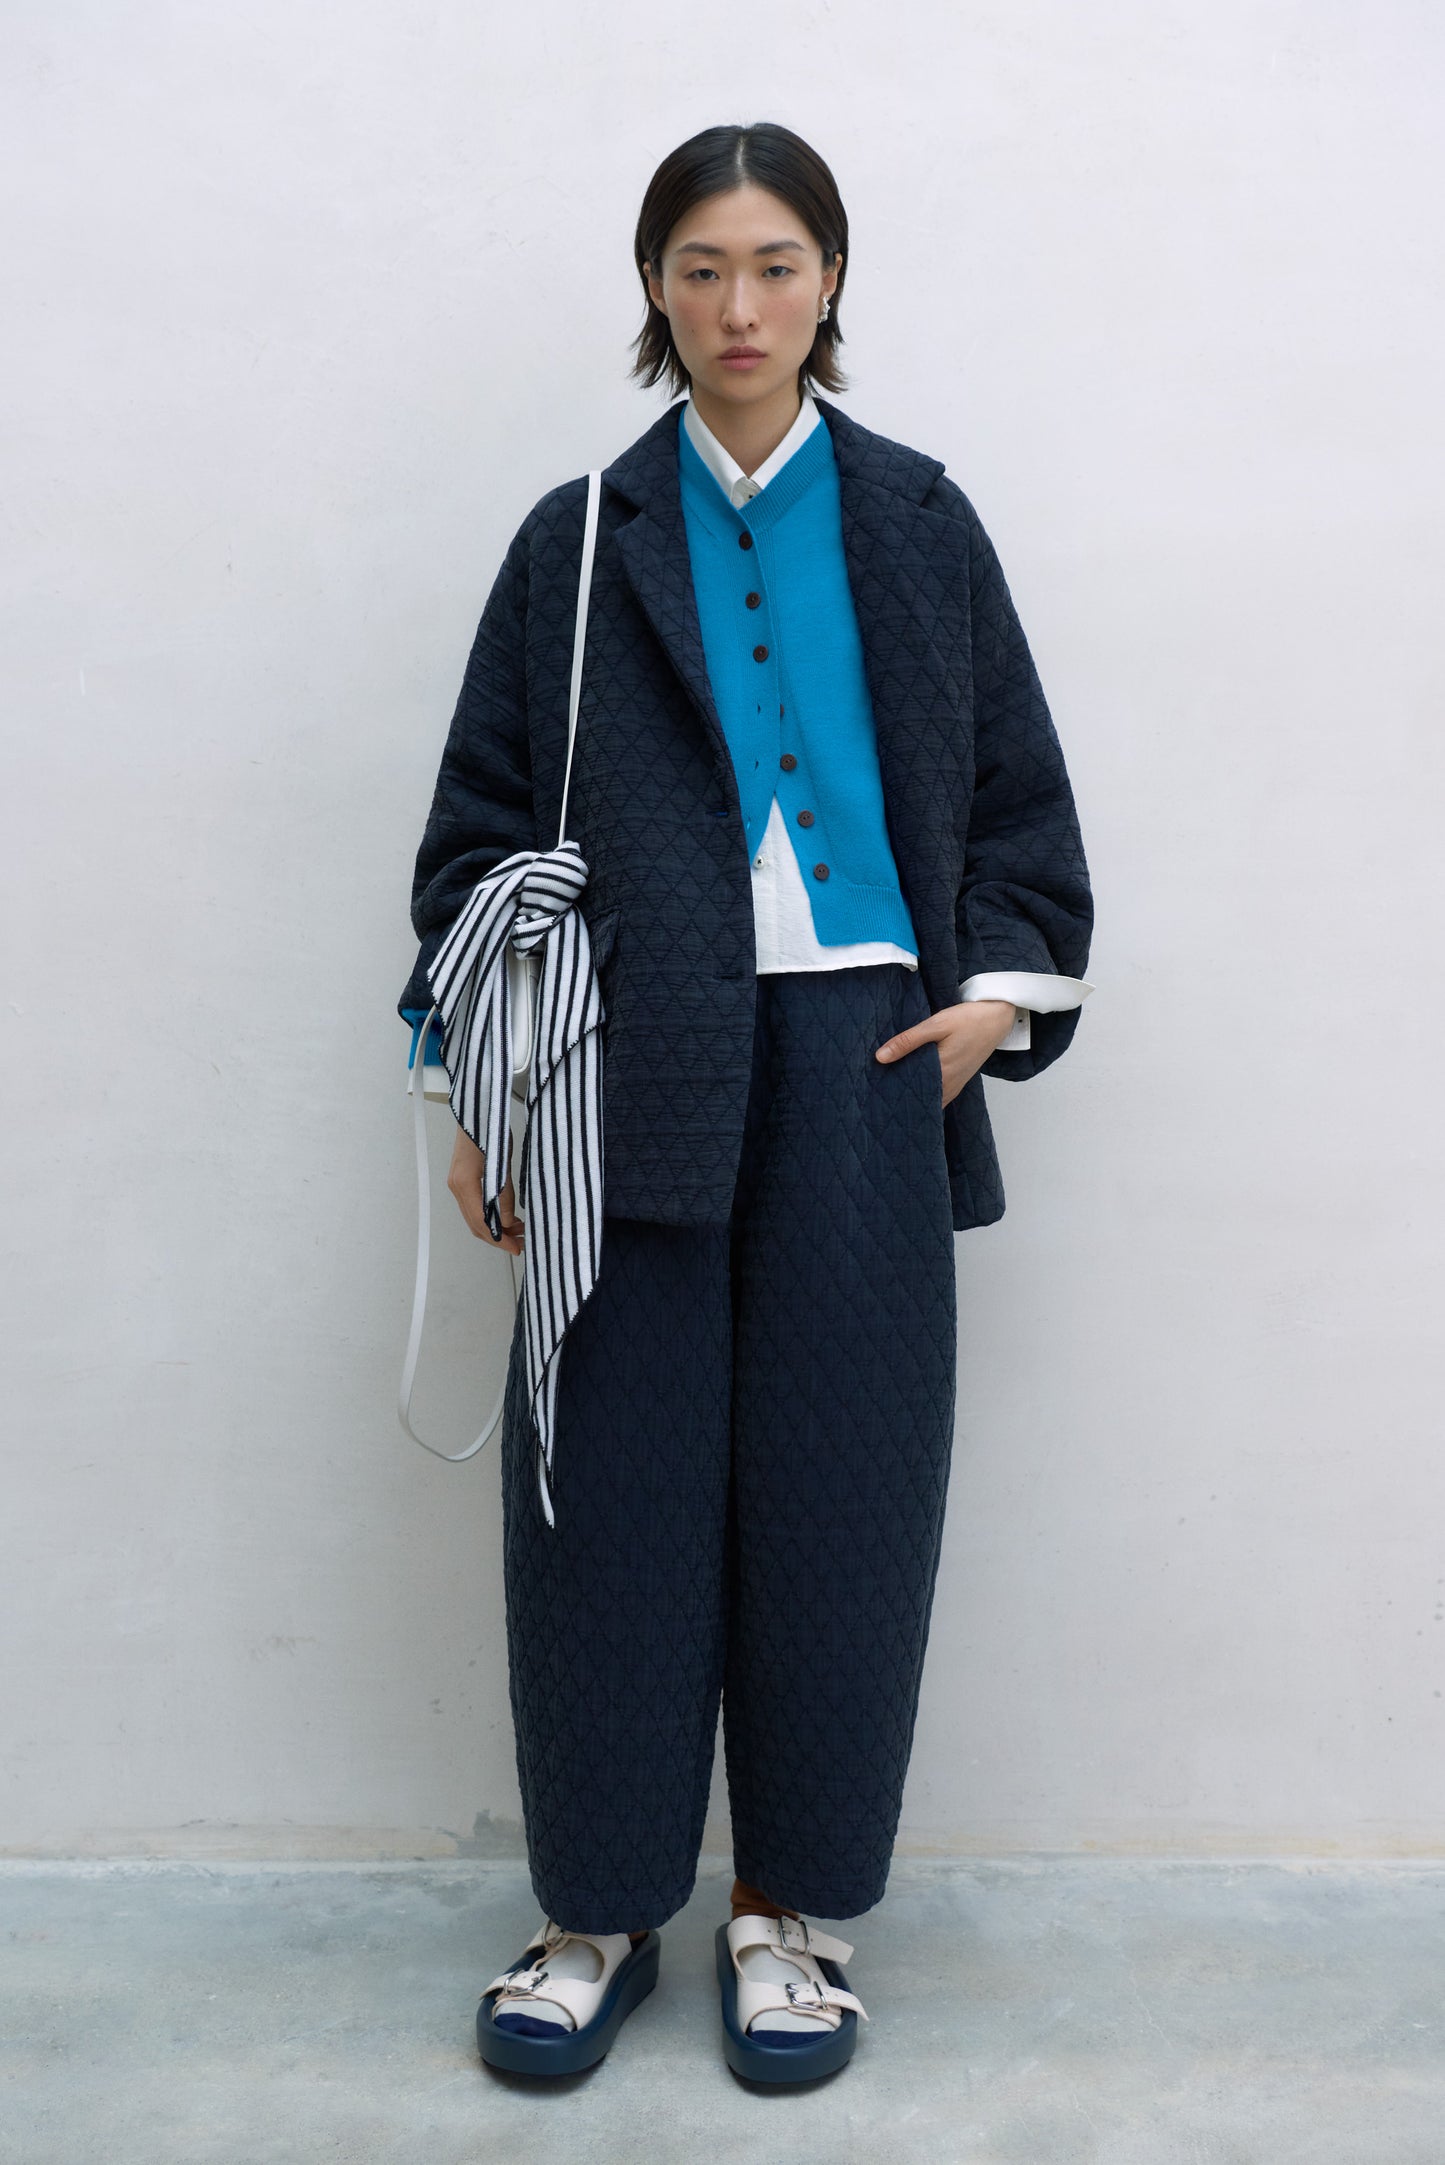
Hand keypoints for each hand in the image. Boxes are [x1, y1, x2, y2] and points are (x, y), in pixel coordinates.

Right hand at [447, 1123, 524, 1253]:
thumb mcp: (502, 1161)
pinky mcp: (462, 1179)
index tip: (516, 1247)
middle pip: (475, 1224)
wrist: (477, 1107)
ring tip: (520, 1229)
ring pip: (475, 1217)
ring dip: (496, 1226)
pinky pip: (475, 1206)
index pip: (481, 1222)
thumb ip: (504, 1192)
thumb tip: (509, 1220)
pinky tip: (508, 1215)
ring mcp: (457, 1184)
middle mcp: (457, 1187)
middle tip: (521, 1242)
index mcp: (464, 1183)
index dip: (500, 1239)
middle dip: (499, 1236)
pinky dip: (491, 1215)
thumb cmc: (489, 1127)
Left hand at [875, 1000, 1018, 1106]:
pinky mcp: (959, 1082)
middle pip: (917, 1099)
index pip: (909, 1092)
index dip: (890, 1093)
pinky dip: (924, 1093)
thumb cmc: (968, 1019)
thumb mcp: (936, 1025)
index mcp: (941, 1072)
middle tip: (875, 1093)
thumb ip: (908, 1041)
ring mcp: (955, 1085)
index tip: (872, 1092)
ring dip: (911, 1095)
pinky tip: (911, 1086)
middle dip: (898, 1096)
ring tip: (888, 1091)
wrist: (997, 1018)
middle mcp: (949, 1084)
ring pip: (928, 1099)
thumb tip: (880, 1057)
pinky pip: (938, 1096)